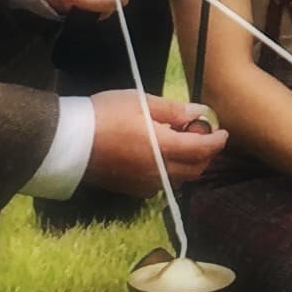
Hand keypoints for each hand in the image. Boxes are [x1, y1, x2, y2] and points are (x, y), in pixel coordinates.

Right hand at [81, 88, 224, 194]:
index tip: (223, 132)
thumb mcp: (141, 101)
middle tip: (202, 136)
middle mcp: (158, 171)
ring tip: (181, 144)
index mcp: (163, 147)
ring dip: (188, 165)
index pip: (202, 150)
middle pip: (195, 170)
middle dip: (205, 154)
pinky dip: (169, 174)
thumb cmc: (105, 114)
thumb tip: (198, 113)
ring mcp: (143, 183)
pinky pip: (160, 185)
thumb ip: (173, 110)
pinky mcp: (130, 190)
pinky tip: (160, 158)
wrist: (68, 141)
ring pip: (179, 180)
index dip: (217, 142)